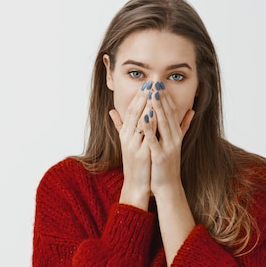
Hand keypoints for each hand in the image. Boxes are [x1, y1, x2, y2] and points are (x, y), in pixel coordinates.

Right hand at [109, 82, 153, 209]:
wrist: (136, 184)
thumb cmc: (135, 163)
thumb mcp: (126, 142)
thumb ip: (120, 126)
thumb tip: (111, 111)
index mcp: (125, 133)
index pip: (131, 110)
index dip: (138, 96)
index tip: (147, 83)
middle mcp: (127, 137)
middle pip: (134, 113)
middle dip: (143, 96)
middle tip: (151, 82)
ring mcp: (133, 145)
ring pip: (139, 122)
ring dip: (146, 106)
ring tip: (153, 93)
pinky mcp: (141, 154)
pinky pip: (145, 136)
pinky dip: (149, 124)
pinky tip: (154, 114)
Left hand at [143, 82, 194, 198]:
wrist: (168, 185)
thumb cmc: (167, 163)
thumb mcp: (176, 142)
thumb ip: (183, 126)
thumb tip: (192, 110)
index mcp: (176, 134)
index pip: (171, 111)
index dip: (166, 97)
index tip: (159, 83)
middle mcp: (174, 138)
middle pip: (168, 114)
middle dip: (162, 97)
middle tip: (156, 82)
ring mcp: (169, 147)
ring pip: (163, 124)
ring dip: (158, 108)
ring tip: (152, 94)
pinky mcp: (161, 156)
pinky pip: (154, 139)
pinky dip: (150, 128)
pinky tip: (145, 118)